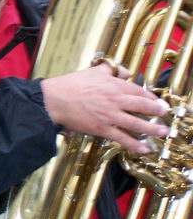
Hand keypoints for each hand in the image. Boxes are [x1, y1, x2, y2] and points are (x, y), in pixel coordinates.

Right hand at [41, 63, 168, 153]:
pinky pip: (122, 138)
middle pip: (143, 106)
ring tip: (162, 132)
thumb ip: (110, 70)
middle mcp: (115, 100)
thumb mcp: (92, 71)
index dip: (151, 97)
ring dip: (152, 129)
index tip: (157, 101)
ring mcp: (110, 116)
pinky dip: (134, 144)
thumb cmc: (70, 85)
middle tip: (163, 114)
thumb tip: (125, 72)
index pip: (138, 91)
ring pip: (137, 124)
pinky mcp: (102, 129)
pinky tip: (143, 148)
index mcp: (113, 85)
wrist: (54, 99)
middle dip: (157, 111)